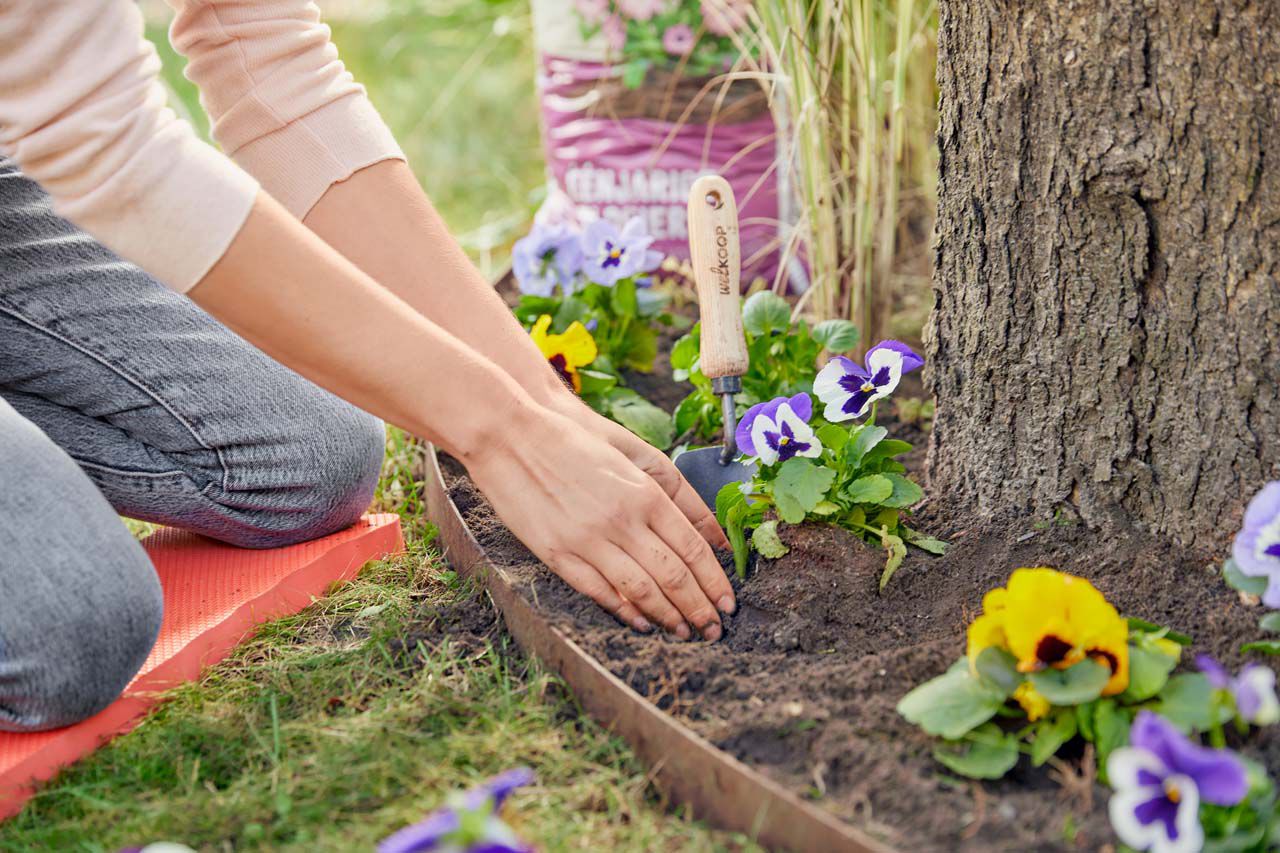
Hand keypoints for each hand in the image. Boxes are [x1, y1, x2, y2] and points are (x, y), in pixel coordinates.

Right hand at [465, 403, 734, 640]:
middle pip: (673, 576)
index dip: (715, 582)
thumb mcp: (635, 454)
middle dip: (699, 608)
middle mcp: (621, 520)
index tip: (729, 602)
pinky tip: (642, 622)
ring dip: (668, 616)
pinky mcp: (556, 552)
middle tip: (715, 629)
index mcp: (645, 493)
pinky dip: (625, 611)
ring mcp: (587, 539)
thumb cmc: (577, 436)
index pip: (693, 549)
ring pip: (640, 590)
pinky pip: (598, 591)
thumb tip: (712, 532)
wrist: (511, 432)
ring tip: (685, 632)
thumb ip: (678, 493)